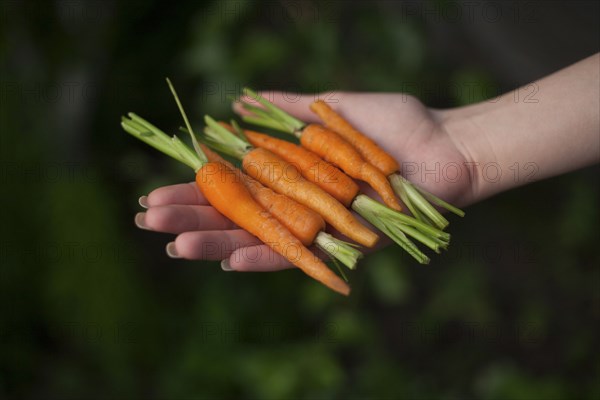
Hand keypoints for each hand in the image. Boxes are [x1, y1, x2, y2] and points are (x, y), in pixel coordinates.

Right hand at [136, 91, 475, 270]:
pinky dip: (267, 258)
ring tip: (174, 246)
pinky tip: (229, 262)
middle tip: (149, 219)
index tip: (156, 188)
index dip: (195, 186)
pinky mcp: (341, 244)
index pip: (232, 181)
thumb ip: (287, 109)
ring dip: (216, 242)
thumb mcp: (334, 107)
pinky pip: (299, 257)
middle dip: (192, 216)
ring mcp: (317, 224)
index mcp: (290, 170)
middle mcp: (297, 201)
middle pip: (236, 212)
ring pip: (259, 237)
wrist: (447, 147)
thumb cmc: (395, 127)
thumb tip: (236, 103)